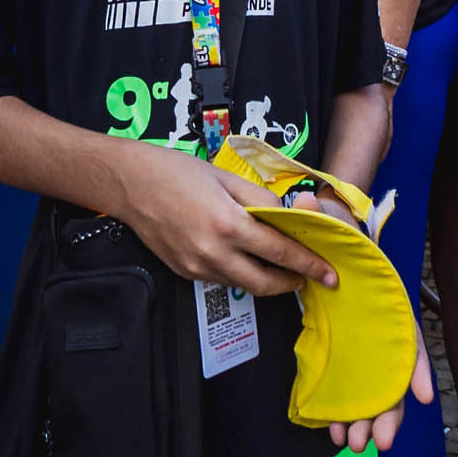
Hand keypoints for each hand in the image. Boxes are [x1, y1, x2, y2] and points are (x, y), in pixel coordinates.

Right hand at [117, 146, 337, 297]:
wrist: (129, 183)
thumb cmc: (177, 172)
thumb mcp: (226, 177)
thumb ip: (260, 200)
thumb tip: (285, 217)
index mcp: (229, 224)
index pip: (281, 252)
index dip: (308, 264)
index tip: (328, 273)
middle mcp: (213, 253)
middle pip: (265, 283)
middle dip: (291, 283)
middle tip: (307, 277)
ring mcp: (197, 267)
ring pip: (242, 284)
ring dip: (265, 279)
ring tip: (277, 265)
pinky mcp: (184, 272)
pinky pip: (220, 278)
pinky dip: (238, 272)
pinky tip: (241, 256)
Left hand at [329, 321, 433, 452]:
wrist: (361, 285)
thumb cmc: (391, 315)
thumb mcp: (411, 336)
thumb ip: (419, 367)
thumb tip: (426, 400)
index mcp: (394, 379)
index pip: (393, 408)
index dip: (389, 426)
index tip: (383, 442)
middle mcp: (373, 383)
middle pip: (370, 413)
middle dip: (365, 431)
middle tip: (357, 444)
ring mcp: (350, 376)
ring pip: (350, 407)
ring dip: (346, 425)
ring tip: (341, 438)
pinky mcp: (330, 368)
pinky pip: (329, 392)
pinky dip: (328, 408)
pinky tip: (327, 422)